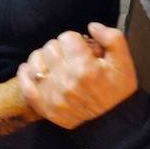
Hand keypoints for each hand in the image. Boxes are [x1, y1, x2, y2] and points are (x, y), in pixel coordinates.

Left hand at [18, 24, 137, 129]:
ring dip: (43, 59)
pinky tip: (34, 70)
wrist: (111, 122)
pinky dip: (27, 73)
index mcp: (86, 67)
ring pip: (35, 61)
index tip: (80, 49)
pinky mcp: (44, 107)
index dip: (75, 40)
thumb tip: (91, 26)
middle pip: (50, 47)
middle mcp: (67, 80)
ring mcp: (53, 95)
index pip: (67, 37)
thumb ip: (111, 38)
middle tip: (69, 57)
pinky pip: (26, 84)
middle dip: (60, 48)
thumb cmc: (117, 90)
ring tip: (54, 64)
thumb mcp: (124, 62)